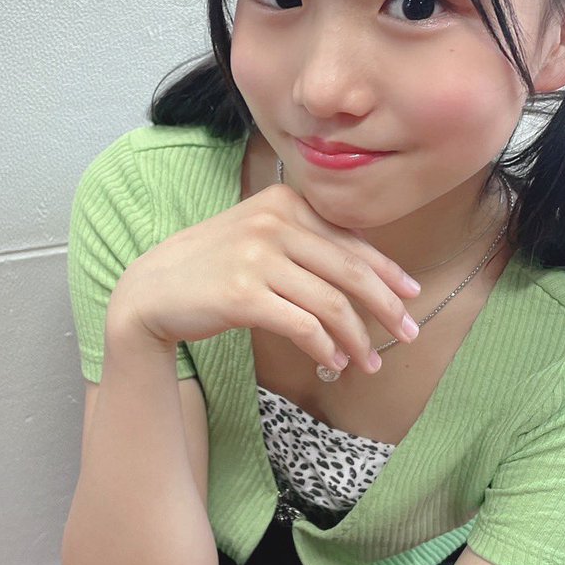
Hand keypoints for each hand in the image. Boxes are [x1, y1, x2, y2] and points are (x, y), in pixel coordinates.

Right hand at [107, 183, 421, 375]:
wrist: (152, 288)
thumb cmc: (213, 266)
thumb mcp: (260, 236)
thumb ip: (306, 241)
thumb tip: (366, 272)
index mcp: (285, 202)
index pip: (350, 240)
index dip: (387, 270)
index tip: (412, 295)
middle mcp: (274, 223)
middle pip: (350, 270)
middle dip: (386, 306)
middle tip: (409, 333)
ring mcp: (257, 257)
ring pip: (330, 303)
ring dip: (356, 338)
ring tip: (368, 362)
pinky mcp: (243, 294)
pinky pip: (302, 325)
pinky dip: (325, 347)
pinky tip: (333, 362)